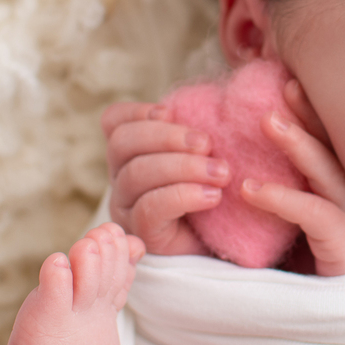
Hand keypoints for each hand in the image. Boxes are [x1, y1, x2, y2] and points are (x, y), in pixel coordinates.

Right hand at [101, 102, 227, 255]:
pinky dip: (184, 196)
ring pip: (137, 174)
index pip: (114, 122)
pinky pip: (151, 208)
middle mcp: (121, 178)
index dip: (136, 111)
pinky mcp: (143, 235)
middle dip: (167, 137)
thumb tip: (214, 103)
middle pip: (123, 143)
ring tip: (221, 173)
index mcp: (132, 153)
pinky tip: (213, 196)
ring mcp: (127, 208)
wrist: (230, 242)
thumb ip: (199, 131)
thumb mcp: (208, 154)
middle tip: (208, 144)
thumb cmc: (218, 190)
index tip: (170, 110)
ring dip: (184, 167)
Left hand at [240, 79, 344, 276]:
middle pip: (337, 146)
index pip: (334, 142)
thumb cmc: (324, 268)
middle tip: (285, 84)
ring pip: (328, 173)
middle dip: (311, 114)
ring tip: (267, 120)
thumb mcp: (306, 222)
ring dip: (298, 143)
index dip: (316, 112)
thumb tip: (249, 162)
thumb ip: (294, 189)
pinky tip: (250, 189)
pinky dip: (281, 199)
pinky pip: (313, 215)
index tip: (291, 81)